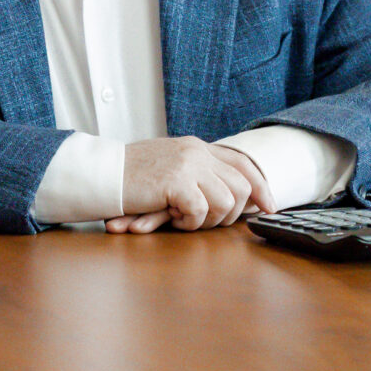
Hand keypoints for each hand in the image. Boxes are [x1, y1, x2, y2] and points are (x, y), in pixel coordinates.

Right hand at [107, 138, 273, 232]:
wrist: (101, 174)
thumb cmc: (131, 179)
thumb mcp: (169, 169)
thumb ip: (197, 175)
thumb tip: (231, 197)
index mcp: (197, 147)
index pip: (243, 163)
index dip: (261, 186)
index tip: (270, 207)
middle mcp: (197, 152)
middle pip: (242, 186)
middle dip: (232, 213)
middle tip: (207, 223)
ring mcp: (188, 165)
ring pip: (226, 201)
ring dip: (208, 220)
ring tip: (183, 219)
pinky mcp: (177, 181)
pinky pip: (201, 210)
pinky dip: (189, 222)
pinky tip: (171, 219)